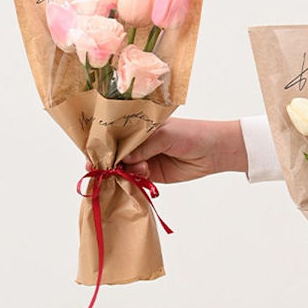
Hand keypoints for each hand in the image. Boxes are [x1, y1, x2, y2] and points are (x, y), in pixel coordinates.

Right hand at [85, 118, 247, 182]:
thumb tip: (122, 159)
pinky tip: (138, 177)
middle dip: (107, 160)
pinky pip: (135, 179)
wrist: (214, 151)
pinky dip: (132, 180)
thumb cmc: (191, 134)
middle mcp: (139, 142)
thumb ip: (142, 146)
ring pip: (124, 168)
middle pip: (115, 153)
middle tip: (101, 168)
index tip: (93, 152)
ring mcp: (144, 159)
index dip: (103, 143)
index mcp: (140, 126)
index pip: (115, 134)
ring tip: (133, 170)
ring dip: (122, 171)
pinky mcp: (152, 175)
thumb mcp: (164, 134)